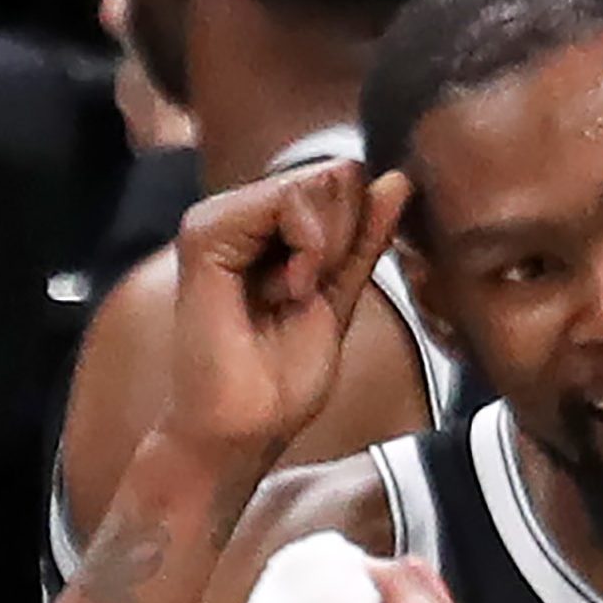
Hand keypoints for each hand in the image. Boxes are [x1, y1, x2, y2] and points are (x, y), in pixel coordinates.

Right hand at [164, 160, 412, 470]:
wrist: (245, 427)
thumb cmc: (282, 379)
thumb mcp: (342, 296)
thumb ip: (364, 239)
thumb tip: (397, 181)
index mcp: (267, 229)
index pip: (341, 182)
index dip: (359, 230)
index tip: (331, 286)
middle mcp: (239, 215)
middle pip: (332, 176)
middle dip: (346, 238)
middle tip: (313, 292)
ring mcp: (218, 218)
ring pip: (313, 182)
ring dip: (328, 248)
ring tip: (295, 293)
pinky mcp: (205, 231)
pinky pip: (286, 199)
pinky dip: (309, 249)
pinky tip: (288, 289)